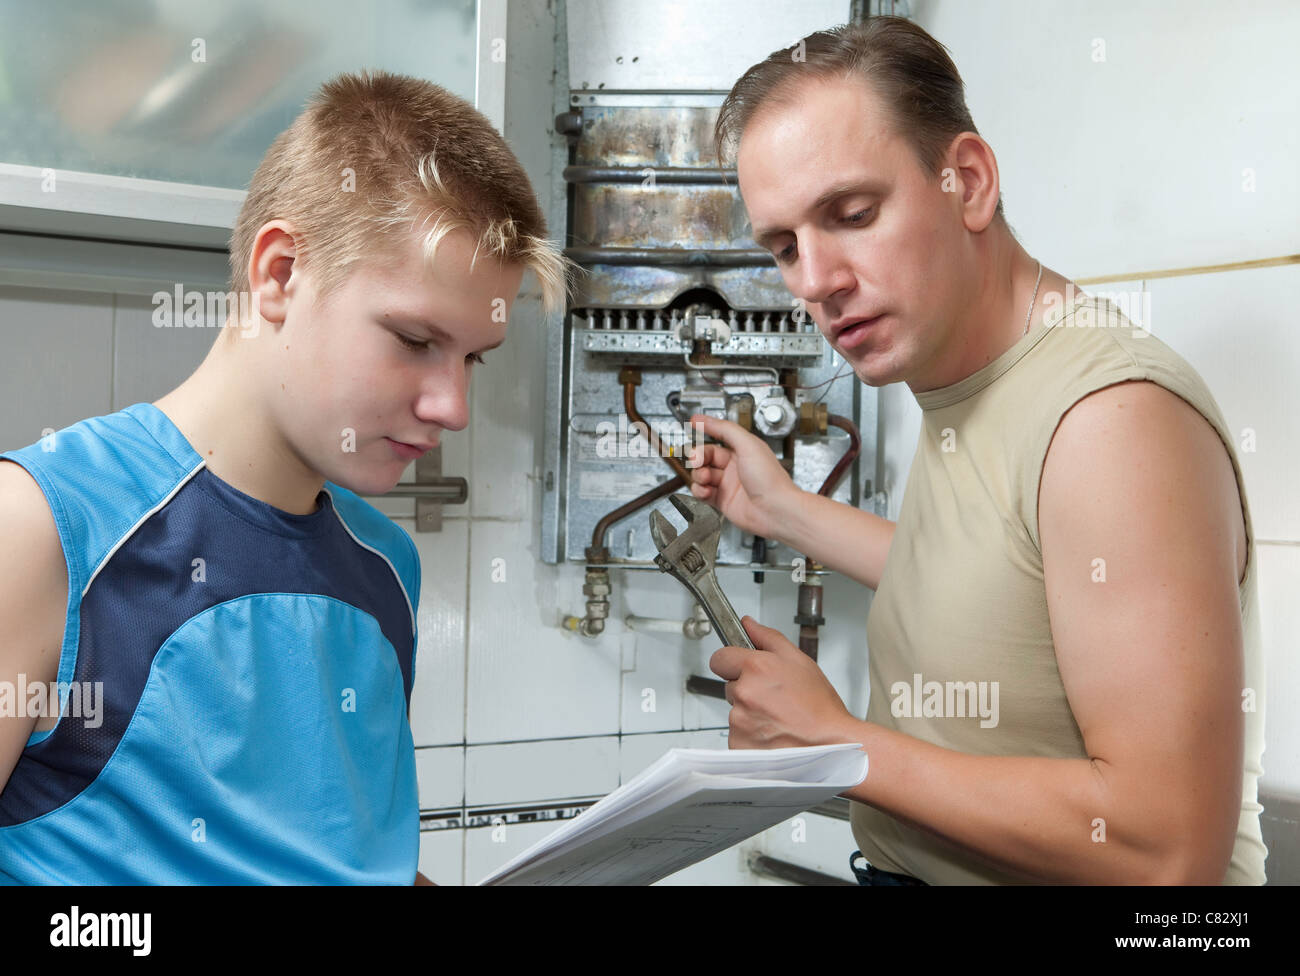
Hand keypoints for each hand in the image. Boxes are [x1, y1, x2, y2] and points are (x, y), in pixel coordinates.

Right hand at [686, 414, 800, 539]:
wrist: (775, 511)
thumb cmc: (770, 480)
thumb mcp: (748, 445)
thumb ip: (725, 429)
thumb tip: (704, 420)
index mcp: (743, 450)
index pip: (717, 438)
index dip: (704, 433)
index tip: (693, 427)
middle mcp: (734, 466)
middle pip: (706, 457)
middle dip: (698, 457)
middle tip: (697, 460)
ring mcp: (727, 484)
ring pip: (702, 475)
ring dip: (699, 475)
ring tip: (705, 478)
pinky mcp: (722, 501)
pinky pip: (702, 492)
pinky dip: (699, 491)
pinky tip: (706, 491)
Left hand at [710, 615, 857, 749]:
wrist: (831, 744)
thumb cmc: (819, 706)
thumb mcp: (799, 660)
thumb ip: (768, 638)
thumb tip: (748, 624)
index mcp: (755, 668)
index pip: (719, 658)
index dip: (732, 663)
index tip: (743, 670)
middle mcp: (743, 693)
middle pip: (729, 686)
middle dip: (746, 690)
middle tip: (773, 698)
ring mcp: (739, 721)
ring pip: (734, 712)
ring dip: (750, 715)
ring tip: (777, 718)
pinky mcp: (738, 744)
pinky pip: (737, 735)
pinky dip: (750, 736)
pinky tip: (772, 734)